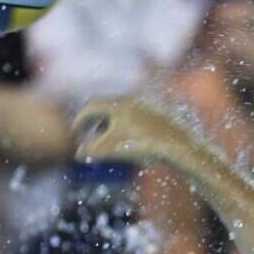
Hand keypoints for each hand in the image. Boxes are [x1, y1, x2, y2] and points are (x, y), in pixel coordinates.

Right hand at [70, 97, 201, 168]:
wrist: (179, 147)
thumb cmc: (143, 146)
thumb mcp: (111, 150)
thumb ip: (90, 150)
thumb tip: (78, 153)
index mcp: (117, 104)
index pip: (90, 106)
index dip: (79, 120)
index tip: (75, 133)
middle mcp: (131, 100)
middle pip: (105, 106)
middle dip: (92, 120)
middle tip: (85, 134)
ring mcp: (145, 106)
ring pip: (120, 111)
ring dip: (108, 123)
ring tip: (104, 140)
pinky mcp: (158, 115)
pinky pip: (134, 117)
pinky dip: (123, 126)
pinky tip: (126, 140)